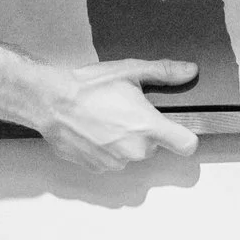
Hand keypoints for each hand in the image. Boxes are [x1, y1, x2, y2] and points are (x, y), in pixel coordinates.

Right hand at [36, 60, 199, 170]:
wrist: (51, 102)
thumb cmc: (88, 87)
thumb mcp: (129, 71)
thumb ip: (164, 72)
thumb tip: (189, 71)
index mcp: (149, 127)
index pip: (186, 145)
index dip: (185, 137)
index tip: (178, 129)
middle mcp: (136, 149)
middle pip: (155, 146)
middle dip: (145, 132)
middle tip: (126, 112)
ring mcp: (116, 162)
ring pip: (131, 154)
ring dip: (124, 142)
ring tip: (106, 120)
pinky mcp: (98, 168)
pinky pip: (111, 161)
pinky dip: (106, 149)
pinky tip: (94, 131)